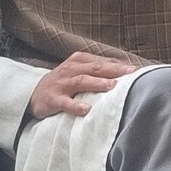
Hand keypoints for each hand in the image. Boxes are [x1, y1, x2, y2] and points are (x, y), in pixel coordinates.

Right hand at [27, 50, 143, 120]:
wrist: (33, 94)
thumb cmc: (63, 83)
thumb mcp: (79, 71)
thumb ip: (99, 70)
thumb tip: (126, 72)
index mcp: (79, 60)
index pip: (102, 61)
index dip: (120, 65)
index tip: (137, 69)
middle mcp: (71, 69)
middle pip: (95, 68)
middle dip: (114, 70)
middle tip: (131, 74)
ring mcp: (61, 84)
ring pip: (81, 81)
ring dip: (97, 83)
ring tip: (112, 86)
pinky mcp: (53, 99)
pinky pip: (65, 103)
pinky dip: (76, 106)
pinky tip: (87, 110)